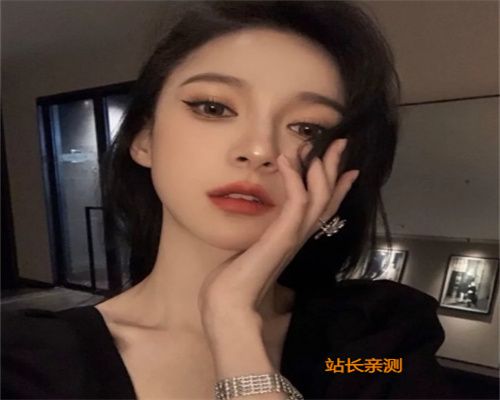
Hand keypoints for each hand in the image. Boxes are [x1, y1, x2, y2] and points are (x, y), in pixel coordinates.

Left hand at [198, 138, 359, 333]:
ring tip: (318, 145)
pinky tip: (286, 160)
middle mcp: (300, 235)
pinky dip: (295, 179)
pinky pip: (297, 202)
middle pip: (327, 198)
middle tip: (342, 143)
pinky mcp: (283, 236)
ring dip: (322, 169)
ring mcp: (294, 235)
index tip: (349, 170)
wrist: (230, 301)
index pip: (323, 208)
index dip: (338, 188)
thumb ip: (267, 238)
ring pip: (320, 197)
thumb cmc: (240, 277)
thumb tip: (267, 231)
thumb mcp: (257, 249)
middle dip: (336, 169)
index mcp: (296, 237)